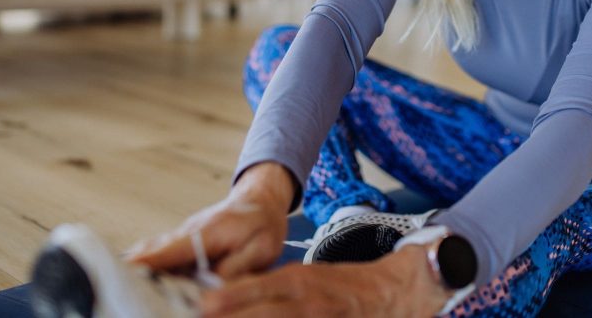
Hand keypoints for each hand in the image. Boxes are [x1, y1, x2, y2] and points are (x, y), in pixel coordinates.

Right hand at [125, 162, 294, 278]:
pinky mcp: (182, 244)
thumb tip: (213, 288)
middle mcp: (187, 233)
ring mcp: (182, 237)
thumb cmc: (262, 224)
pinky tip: (137, 282)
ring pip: (152, 253)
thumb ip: (236, 268)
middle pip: (152, 252)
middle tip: (118, 287)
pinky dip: (147, 266)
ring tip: (121, 287)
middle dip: (134, 269)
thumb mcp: (261, 248)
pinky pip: (160, 256)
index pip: (170, 250)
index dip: (147, 263)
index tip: (124, 272)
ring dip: (137, 268)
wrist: (259, 202)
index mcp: (206, 233)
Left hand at [200, 244, 450, 316]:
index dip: (229, 299)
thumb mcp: (302, 277)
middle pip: (264, 315)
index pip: (257, 290)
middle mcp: (307, 304)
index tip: (202, 304)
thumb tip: (221, 299)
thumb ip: (265, 288)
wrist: (389, 292)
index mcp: (297, 282)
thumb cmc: (338, 285)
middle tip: (202, 315)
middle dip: (233, 317)